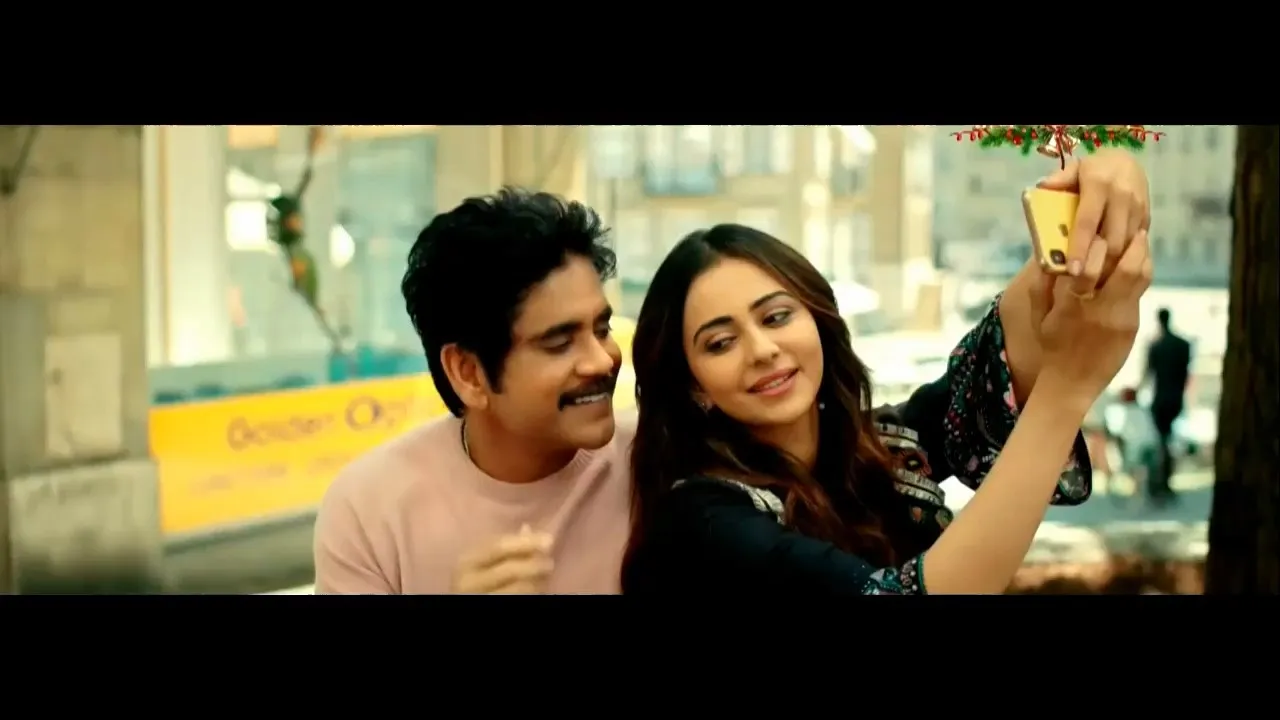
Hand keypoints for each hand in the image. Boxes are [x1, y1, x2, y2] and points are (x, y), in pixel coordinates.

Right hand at [452, 525, 553, 593]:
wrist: (468, 596)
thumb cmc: (477, 578)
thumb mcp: (485, 560)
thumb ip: (505, 546)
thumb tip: (527, 528)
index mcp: (467, 561)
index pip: (498, 546)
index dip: (525, 542)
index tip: (549, 539)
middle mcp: (469, 581)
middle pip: (510, 569)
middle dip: (534, 565)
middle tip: (550, 564)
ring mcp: (480, 597)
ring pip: (517, 588)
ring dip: (536, 582)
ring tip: (543, 578)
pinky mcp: (491, 606)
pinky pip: (518, 600)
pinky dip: (532, 593)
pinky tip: (536, 588)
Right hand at [1029, 230, 1152, 404]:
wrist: (1070, 383)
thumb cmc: (1051, 346)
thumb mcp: (1039, 316)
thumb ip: (1043, 284)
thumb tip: (1048, 253)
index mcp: (1072, 304)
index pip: (1089, 264)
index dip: (1097, 243)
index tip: (1100, 228)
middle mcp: (1100, 309)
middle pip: (1126, 267)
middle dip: (1134, 244)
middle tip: (1137, 229)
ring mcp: (1120, 319)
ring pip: (1140, 279)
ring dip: (1143, 257)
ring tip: (1141, 243)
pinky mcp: (1132, 327)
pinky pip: (1139, 295)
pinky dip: (1140, 277)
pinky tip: (1136, 268)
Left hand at [1038, 149, 1149, 297]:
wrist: (1127, 163)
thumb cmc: (1091, 171)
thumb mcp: (1073, 169)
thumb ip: (1059, 180)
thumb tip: (1042, 188)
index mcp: (1099, 185)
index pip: (1087, 221)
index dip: (1079, 247)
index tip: (1071, 271)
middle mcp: (1121, 197)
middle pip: (1111, 241)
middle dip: (1096, 267)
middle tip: (1079, 288)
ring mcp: (1138, 209)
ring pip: (1126, 248)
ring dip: (1109, 269)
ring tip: (1091, 287)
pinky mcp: (1147, 218)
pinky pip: (1136, 246)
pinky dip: (1121, 262)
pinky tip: (1107, 276)